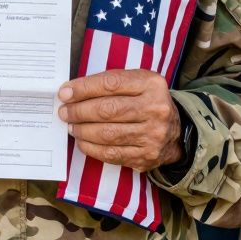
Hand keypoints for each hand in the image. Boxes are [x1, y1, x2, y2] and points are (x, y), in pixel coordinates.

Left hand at [57, 69, 181, 170]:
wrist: (176, 132)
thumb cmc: (146, 102)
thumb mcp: (136, 83)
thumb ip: (108, 84)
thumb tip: (71, 92)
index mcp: (151, 84)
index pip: (110, 84)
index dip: (83, 89)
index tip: (64, 93)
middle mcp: (155, 109)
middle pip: (107, 110)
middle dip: (79, 111)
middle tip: (64, 112)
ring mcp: (153, 135)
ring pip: (107, 134)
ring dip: (82, 130)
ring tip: (71, 126)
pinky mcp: (146, 156)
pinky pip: (111, 154)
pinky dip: (91, 148)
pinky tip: (82, 141)